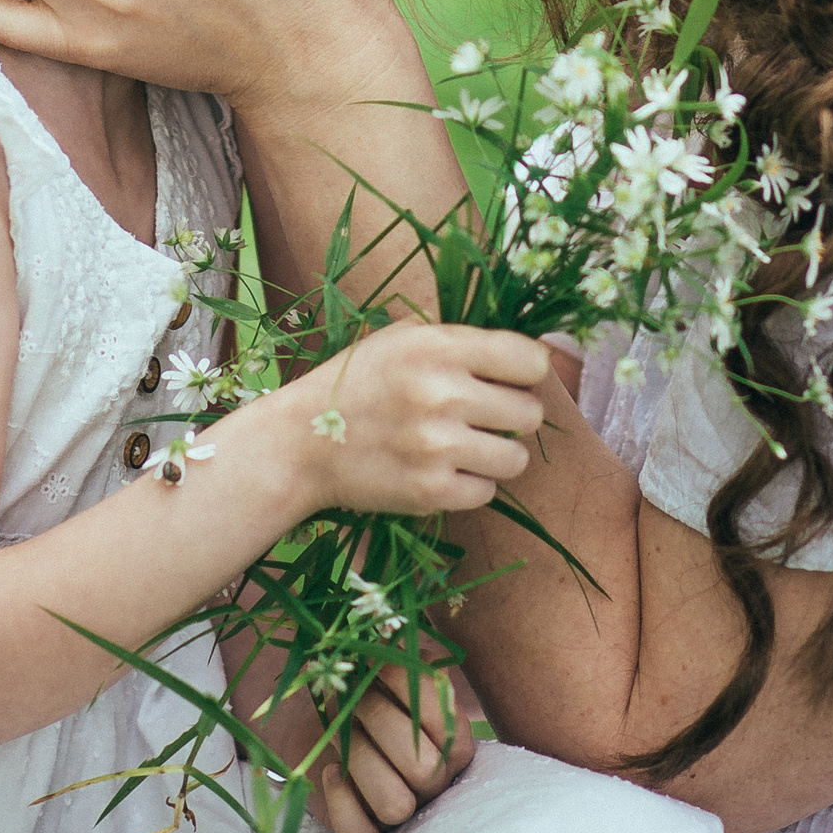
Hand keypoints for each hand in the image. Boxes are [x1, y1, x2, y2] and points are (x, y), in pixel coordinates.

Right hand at [286, 323, 548, 516]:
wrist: (298, 444)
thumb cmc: (357, 383)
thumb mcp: (402, 339)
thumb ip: (461, 341)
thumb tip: (534, 353)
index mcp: (438, 346)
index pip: (529, 360)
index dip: (525, 373)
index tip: (507, 380)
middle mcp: (442, 393)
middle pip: (530, 413)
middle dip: (511, 416)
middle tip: (480, 417)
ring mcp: (437, 446)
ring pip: (516, 458)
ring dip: (496, 455)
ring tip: (464, 446)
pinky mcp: (429, 492)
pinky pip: (487, 492)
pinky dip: (469, 485)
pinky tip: (442, 470)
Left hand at [310, 661, 479, 832]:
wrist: (326, 722)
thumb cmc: (367, 690)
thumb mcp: (391, 669)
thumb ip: (408, 660)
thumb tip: (401, 653)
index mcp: (455, 742)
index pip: (448, 726)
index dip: (410, 692)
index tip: (379, 664)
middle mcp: (436, 782)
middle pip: (423, 770)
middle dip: (381, 724)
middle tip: (355, 699)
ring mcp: (405, 812)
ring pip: (394, 805)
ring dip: (360, 761)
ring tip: (340, 732)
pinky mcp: (367, 832)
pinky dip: (341, 801)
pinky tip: (331, 771)